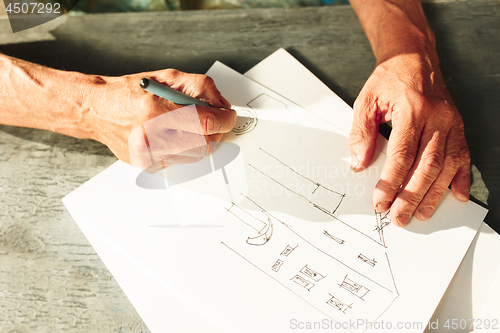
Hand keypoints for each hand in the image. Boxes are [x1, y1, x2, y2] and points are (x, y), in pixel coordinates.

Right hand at [84, 69, 236, 171]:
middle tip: (210, 121)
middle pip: (204, 143)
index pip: (206, 122)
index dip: (224, 119)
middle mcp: (151, 136)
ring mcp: (148, 155)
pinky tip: (171, 136)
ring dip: (199, 140)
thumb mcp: (167, 77)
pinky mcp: (147, 165)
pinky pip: (179, 162)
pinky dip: (184, 149)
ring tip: (186, 126)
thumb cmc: (129, 92)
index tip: (228, 116)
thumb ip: (199, 88)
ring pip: (194, 155)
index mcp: (156, 110)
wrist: (98, 109)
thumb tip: (221, 105)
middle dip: (214, 132)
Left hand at [349, 53, 470, 225]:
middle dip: (412, 196)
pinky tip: (457, 196)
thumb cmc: (388, 78)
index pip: (402, 155)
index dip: (391, 182)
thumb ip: (361, 132)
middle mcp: (438, 117)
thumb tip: (360, 163)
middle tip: (399, 217)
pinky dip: (461, 178)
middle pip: (426, 166)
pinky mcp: (459, 125)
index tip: (380, 201)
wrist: (413, 57)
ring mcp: (452, 122)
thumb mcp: (366, 100)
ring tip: (422, 214)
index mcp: (413, 109)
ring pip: (447, 165)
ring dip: (434, 194)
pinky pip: (464, 155)